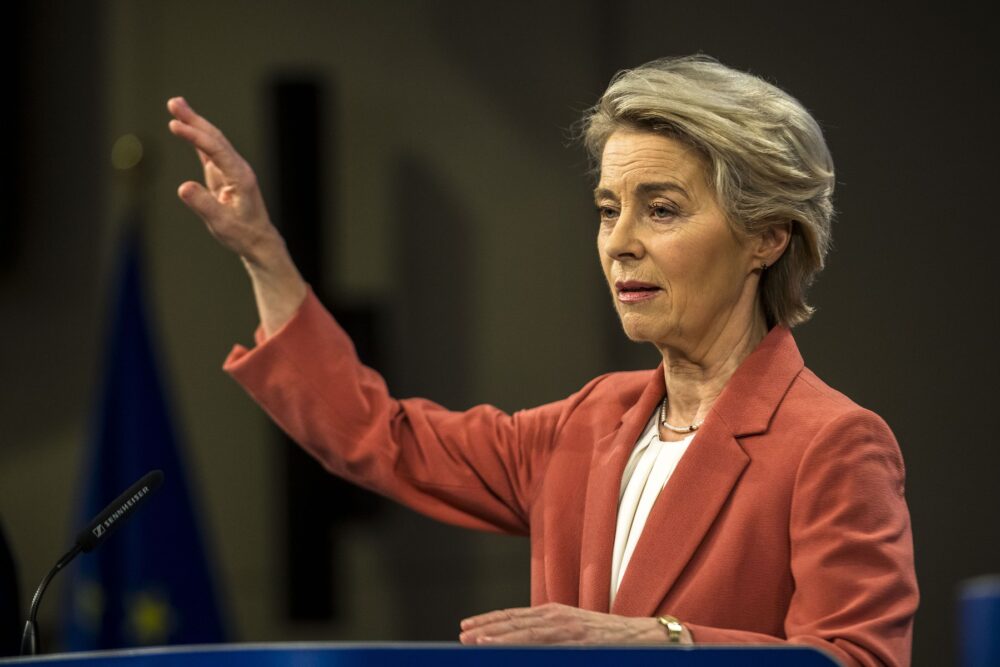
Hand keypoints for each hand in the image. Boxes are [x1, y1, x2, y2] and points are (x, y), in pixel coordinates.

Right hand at [167, 96, 277, 264]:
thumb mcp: (221, 223)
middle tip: (174, 102)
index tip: (174, 125)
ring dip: (194, 123)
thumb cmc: (242, 233)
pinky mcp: (224, 174)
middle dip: (194, 119)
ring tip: (175, 105)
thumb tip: (183, 187)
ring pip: (212, 141)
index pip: (216, 150)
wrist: (257, 240)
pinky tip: (186, 126)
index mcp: (240, 177)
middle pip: (215, 138)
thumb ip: (203, 204)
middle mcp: (237, 168)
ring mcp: (231, 169)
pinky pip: (209, 151)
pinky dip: (197, 138)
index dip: (195, 136)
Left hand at [458, 603, 691, 644]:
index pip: (515, 617)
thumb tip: (524, 646)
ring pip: (528, 633)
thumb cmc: (608, 639)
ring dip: (500, 637)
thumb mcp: (575, 633)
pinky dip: (527, 646)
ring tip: (477, 642)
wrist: (646, 638)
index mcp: (554, 614)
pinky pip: (548, 645)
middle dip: (487, 629)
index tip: (466, 627)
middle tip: (462, 636)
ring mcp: (570, 629)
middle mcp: (558, 617)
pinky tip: (511, 650)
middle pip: (515, 623)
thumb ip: (551, 637)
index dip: (490, 621)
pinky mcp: (581, 641)